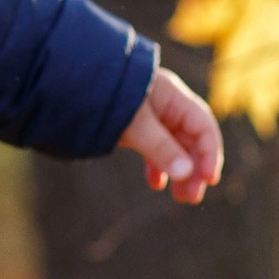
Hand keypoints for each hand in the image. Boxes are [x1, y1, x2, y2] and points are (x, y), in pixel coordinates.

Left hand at [118, 66, 224, 203]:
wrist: (68, 81)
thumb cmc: (105, 95)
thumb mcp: (134, 122)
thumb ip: (160, 147)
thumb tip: (186, 174)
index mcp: (172, 96)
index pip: (203, 126)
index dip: (210, 154)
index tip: (209, 180)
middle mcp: (166, 105)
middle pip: (191, 140)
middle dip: (194, 169)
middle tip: (191, 197)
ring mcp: (150, 116)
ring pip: (174, 147)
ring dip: (179, 171)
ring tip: (180, 197)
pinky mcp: (134, 126)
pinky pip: (154, 148)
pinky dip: (157, 166)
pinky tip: (155, 184)